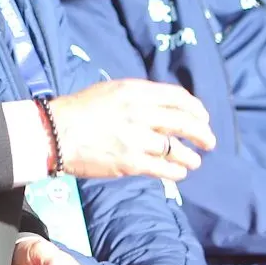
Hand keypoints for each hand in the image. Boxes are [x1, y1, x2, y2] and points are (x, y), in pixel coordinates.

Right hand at [49, 79, 215, 181]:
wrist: (56, 132)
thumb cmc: (80, 110)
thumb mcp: (110, 91)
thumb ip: (137, 97)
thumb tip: (163, 107)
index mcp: (134, 91)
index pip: (177, 97)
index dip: (195, 108)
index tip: (202, 116)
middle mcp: (139, 112)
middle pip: (184, 121)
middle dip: (202, 132)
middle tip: (209, 141)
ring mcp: (136, 138)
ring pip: (176, 148)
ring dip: (190, 155)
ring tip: (194, 160)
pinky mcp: (131, 162)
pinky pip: (164, 168)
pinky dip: (176, 171)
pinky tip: (178, 172)